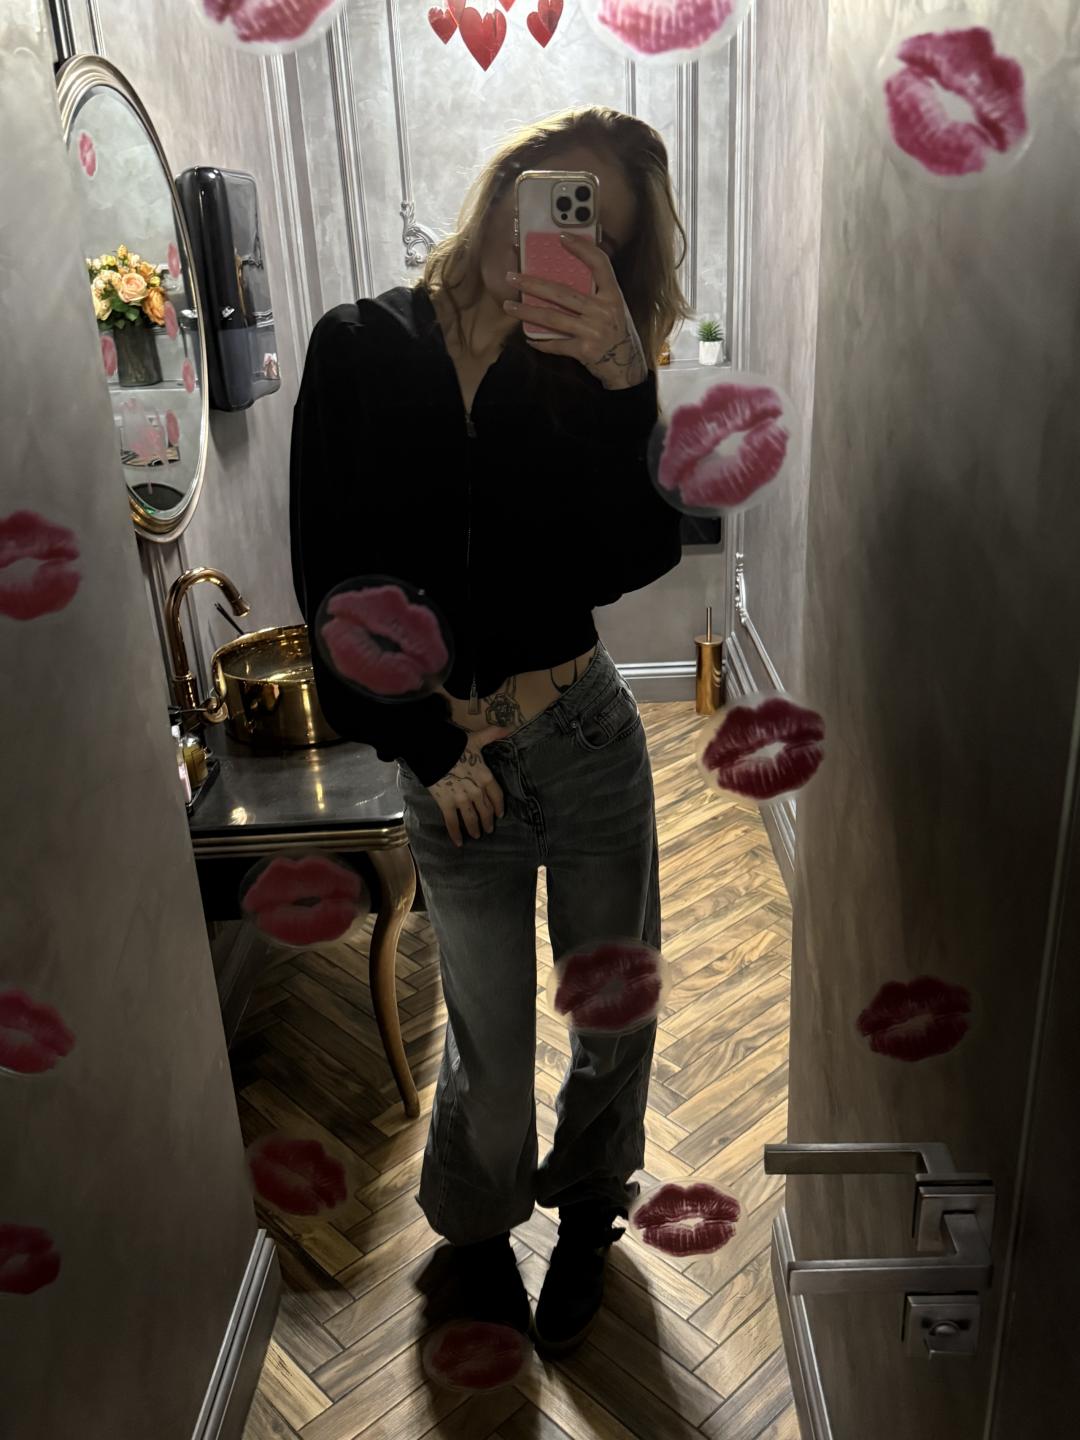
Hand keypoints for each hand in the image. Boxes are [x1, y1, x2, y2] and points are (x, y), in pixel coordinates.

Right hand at [427, 724, 510, 846]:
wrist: (432, 750)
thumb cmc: (455, 744)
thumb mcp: (477, 739)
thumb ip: (493, 734)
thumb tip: (509, 727)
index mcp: (485, 776)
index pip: (497, 795)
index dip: (498, 806)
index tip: (499, 814)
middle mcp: (476, 791)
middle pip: (485, 810)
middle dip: (488, 821)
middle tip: (488, 830)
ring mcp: (461, 799)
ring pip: (471, 818)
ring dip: (474, 829)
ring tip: (476, 835)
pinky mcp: (446, 803)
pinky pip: (452, 822)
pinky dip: (455, 834)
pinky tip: (459, 842)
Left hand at [504, 234, 648, 390]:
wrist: (627, 366)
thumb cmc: (617, 334)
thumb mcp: (614, 309)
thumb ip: (596, 295)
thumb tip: (561, 280)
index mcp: (613, 296)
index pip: (599, 264)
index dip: (582, 248)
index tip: (562, 237)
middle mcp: (604, 311)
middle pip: (562, 292)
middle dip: (533, 284)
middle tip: (513, 277)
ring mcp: (594, 331)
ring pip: (553, 317)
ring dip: (527, 311)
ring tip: (509, 306)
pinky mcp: (585, 350)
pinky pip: (556, 344)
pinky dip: (540, 342)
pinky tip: (528, 337)